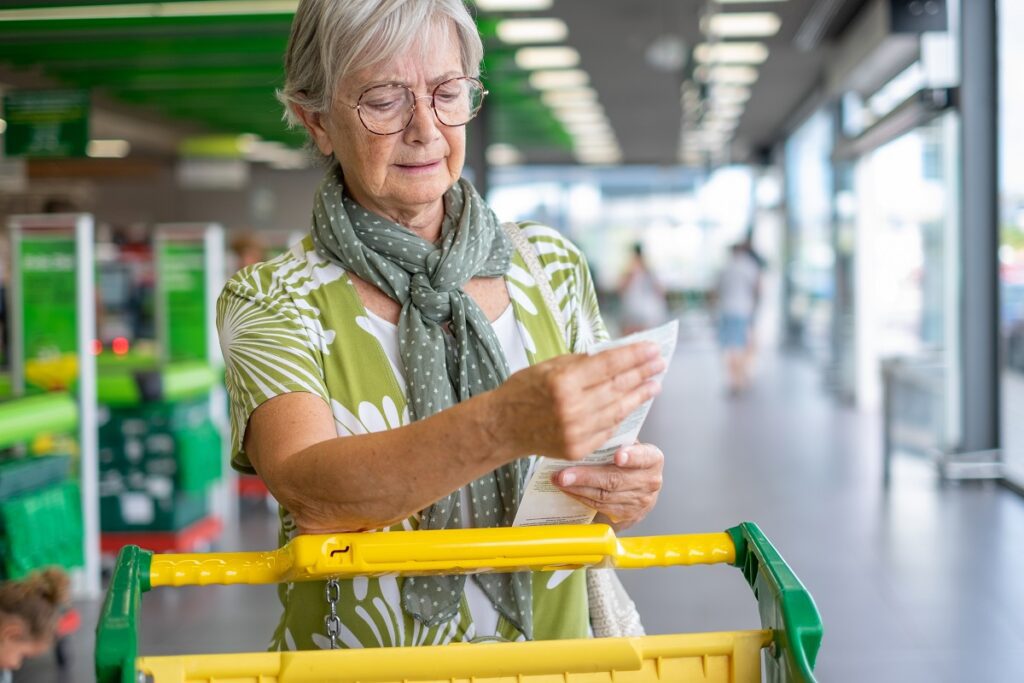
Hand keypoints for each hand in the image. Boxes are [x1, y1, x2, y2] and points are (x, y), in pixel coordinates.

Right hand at [495, 343, 663, 460]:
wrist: (503, 426)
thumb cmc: (524, 390)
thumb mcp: (549, 366)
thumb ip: (582, 362)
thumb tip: (616, 355)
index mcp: (563, 381)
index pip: (609, 365)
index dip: (634, 356)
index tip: (652, 348)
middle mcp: (572, 408)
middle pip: (618, 386)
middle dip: (643, 373)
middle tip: (660, 362)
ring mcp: (576, 431)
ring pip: (618, 410)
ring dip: (640, 395)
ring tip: (654, 384)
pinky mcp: (578, 448)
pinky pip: (608, 429)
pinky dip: (623, 415)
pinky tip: (633, 404)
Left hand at [553, 443, 663, 530]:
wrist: (638, 489)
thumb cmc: (628, 461)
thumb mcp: (627, 446)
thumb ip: (614, 442)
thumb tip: (585, 435)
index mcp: (652, 459)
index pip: (644, 457)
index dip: (631, 456)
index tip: (618, 456)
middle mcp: (650, 481)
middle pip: (615, 479)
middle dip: (586, 476)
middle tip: (564, 474)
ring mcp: (640, 501)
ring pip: (604, 495)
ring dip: (578, 488)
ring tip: (559, 480)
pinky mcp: (627, 515)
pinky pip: (600, 506)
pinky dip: (581, 497)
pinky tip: (568, 490)